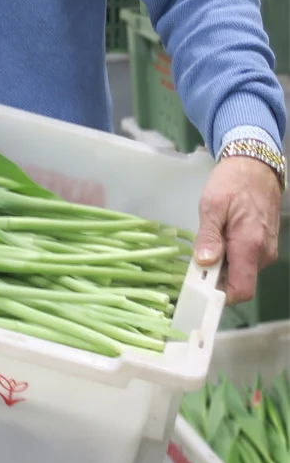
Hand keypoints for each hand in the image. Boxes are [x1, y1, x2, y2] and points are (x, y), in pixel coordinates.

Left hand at [194, 156, 281, 303]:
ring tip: (208, 245)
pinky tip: (220, 239)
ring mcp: (266, 249)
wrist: (256, 165)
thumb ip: (209, 236)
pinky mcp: (265, 243)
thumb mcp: (212, 205)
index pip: (241, 290)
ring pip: (242, 271)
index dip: (220, 296)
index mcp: (250, 246)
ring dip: (223, 266)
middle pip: (239, 282)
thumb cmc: (232, 182)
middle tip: (196, 263)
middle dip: (217, 278)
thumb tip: (205, 262)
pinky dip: (232, 257)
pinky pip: (247, 260)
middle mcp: (263, 253)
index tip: (199, 289)